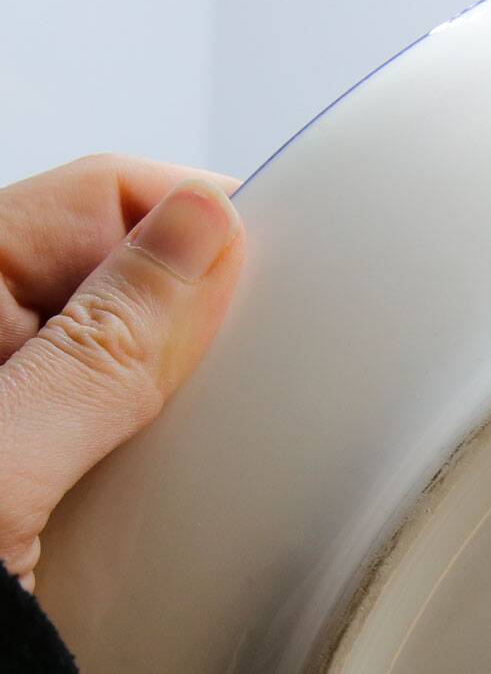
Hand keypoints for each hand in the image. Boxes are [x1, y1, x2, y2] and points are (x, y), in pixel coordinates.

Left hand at [0, 156, 243, 590]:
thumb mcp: (8, 456)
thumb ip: (109, 341)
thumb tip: (202, 221)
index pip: (99, 195)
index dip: (194, 216)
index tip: (280, 274)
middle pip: (117, 265)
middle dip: (195, 309)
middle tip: (252, 373)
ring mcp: (2, 400)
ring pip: (122, 345)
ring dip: (175, 384)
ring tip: (207, 436)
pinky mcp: (20, 462)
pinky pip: (108, 415)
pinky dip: (151, 437)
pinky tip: (167, 478)